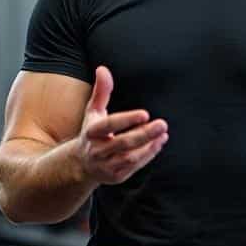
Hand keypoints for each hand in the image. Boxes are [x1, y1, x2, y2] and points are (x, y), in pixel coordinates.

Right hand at [78, 66, 168, 184]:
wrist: (82, 164)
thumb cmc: (92, 133)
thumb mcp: (93, 111)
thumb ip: (101, 91)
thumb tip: (102, 69)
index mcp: (91, 132)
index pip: (109, 125)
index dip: (127, 120)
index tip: (145, 114)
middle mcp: (97, 151)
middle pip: (123, 144)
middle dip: (144, 134)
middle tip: (162, 123)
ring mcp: (106, 165)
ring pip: (130, 157)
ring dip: (149, 146)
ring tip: (163, 133)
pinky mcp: (116, 176)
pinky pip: (135, 166)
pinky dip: (149, 155)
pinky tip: (159, 142)